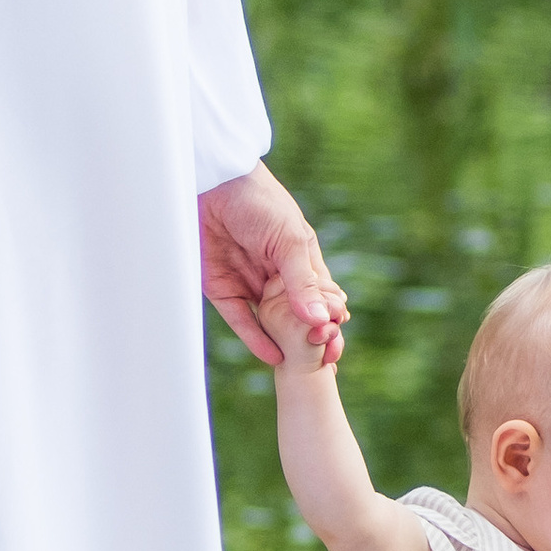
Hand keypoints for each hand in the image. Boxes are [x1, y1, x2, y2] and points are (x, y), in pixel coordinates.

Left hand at [201, 162, 346, 368]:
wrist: (213, 183)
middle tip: (327, 359)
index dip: (331, 317)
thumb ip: (303, 281)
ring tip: (304, 366)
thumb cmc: (259, 201)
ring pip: (272, 323)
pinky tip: (274, 357)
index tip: (337, 335)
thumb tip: (321, 320)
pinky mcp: (222, 290)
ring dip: (288, 343)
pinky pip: (242, 321)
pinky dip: (257, 340)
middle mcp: (276, 275)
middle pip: (298, 315)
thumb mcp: (289, 240)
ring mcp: (250, 284)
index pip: (321, 296)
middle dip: (314, 338)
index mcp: (300, 259)